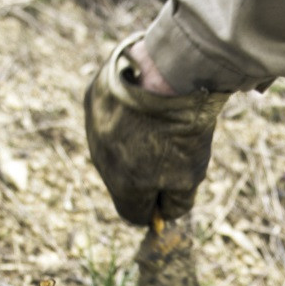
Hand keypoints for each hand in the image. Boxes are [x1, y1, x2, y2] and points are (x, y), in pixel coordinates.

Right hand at [84, 34, 228, 225]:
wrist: (172, 72)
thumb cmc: (184, 127)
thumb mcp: (191, 173)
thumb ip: (176, 202)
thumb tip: (163, 213)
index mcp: (124, 185)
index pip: (132, 213)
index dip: (153, 209)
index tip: (168, 196)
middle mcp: (101, 159)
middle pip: (121, 180)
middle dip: (143, 173)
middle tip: (170, 151)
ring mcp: (93, 127)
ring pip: (111, 146)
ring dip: (132, 142)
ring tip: (158, 122)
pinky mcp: (93, 97)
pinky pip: (107, 116)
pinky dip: (124, 114)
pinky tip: (144, 102)